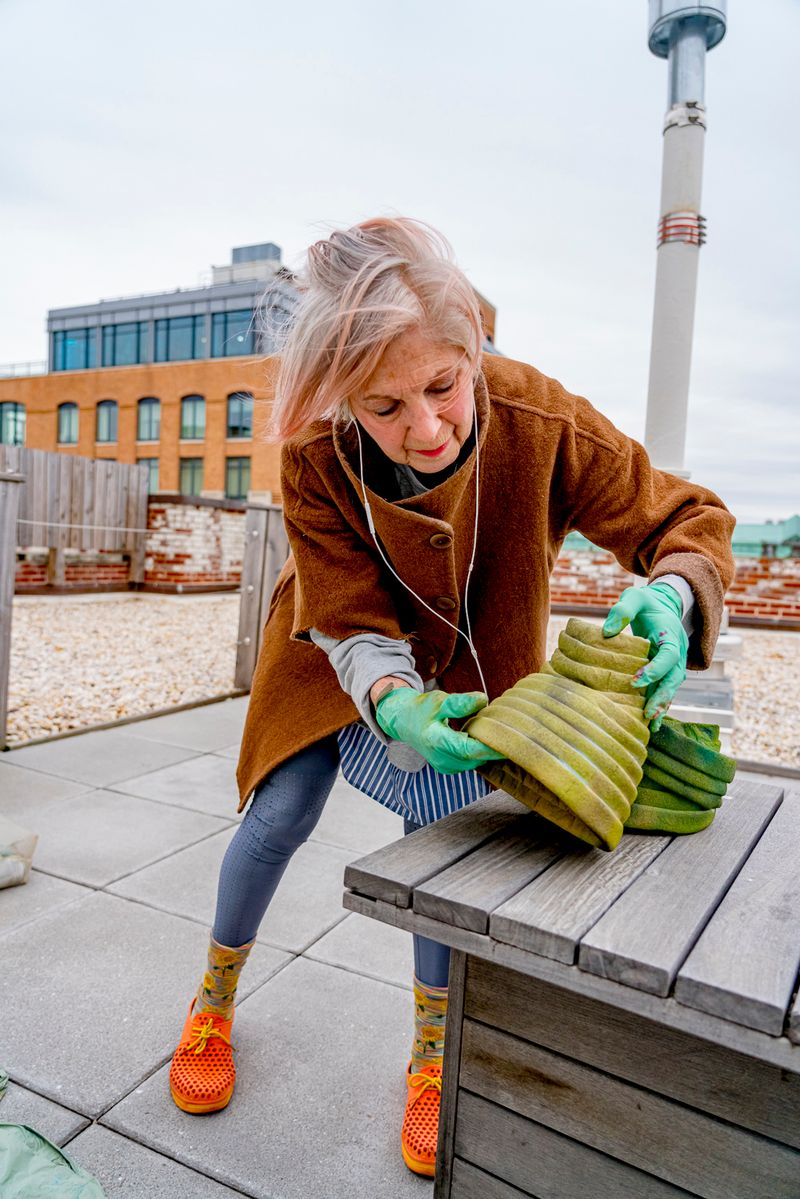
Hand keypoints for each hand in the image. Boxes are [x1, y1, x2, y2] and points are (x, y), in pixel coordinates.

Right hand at [375, 688, 505, 773]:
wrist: (404, 722)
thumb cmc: (422, 709)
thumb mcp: (439, 700)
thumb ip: (460, 702)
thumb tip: (483, 699)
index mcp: (435, 740)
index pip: (468, 749)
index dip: (489, 747)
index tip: (508, 740)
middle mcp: (439, 758)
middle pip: (474, 758)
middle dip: (492, 747)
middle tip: (507, 732)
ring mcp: (443, 766)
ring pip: (474, 762)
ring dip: (485, 750)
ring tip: (493, 733)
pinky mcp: (447, 768)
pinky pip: (469, 763)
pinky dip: (477, 753)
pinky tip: (480, 739)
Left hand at [602, 583, 687, 729]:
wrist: (664, 605)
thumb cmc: (645, 602)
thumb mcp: (635, 598)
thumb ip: (622, 610)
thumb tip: (607, 632)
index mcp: (670, 634)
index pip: (669, 655)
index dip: (655, 669)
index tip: (635, 680)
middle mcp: (677, 651)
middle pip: (674, 677)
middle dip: (662, 695)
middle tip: (647, 712)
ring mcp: (674, 663)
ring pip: (672, 687)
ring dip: (662, 705)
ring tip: (650, 723)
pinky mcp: (668, 671)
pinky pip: (666, 690)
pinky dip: (660, 706)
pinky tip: (652, 724)